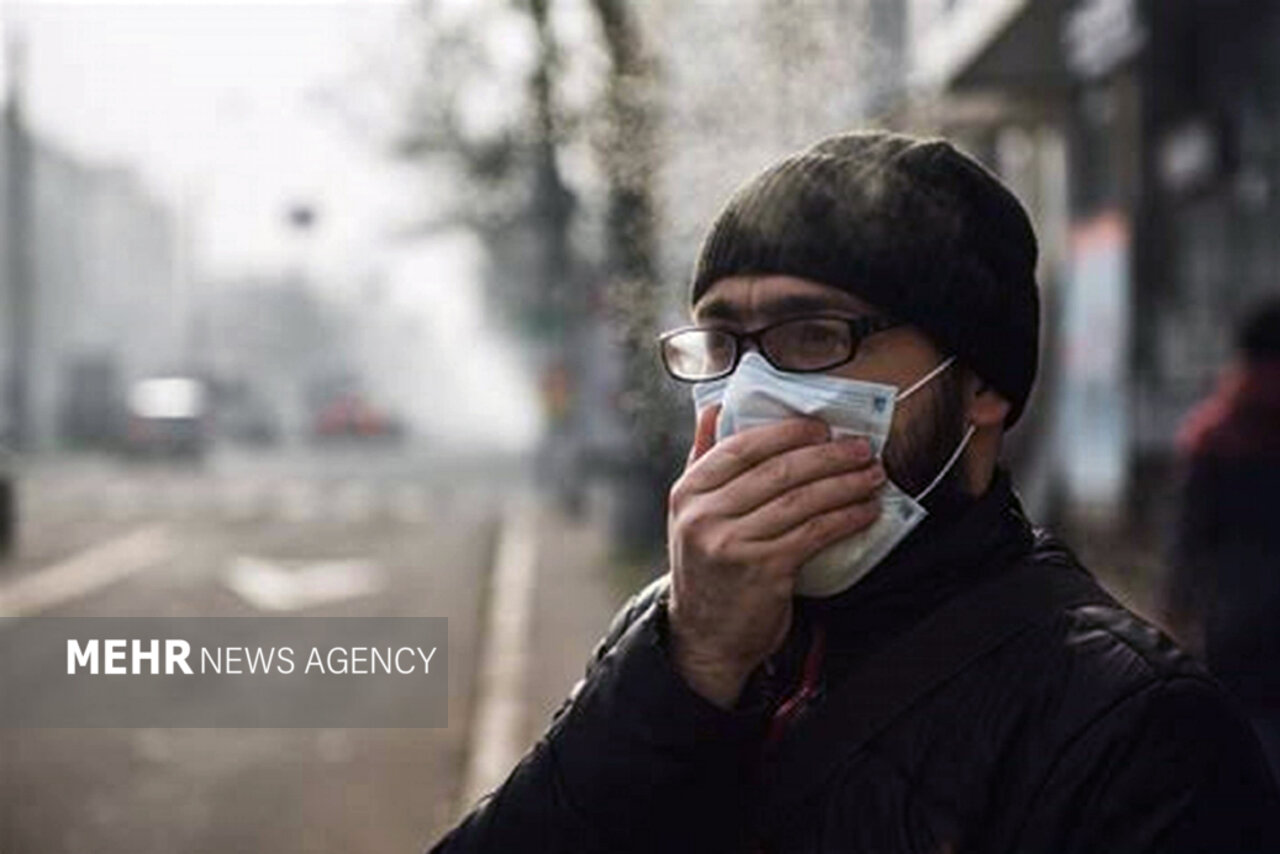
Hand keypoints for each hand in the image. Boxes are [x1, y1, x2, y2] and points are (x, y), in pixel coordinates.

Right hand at [666, 405, 884, 706]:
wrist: (706, 637)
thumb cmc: (708, 569)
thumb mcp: (690, 514)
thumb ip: (702, 460)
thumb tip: (715, 407)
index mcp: (687, 492)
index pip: (740, 447)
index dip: (786, 433)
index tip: (821, 427)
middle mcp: (704, 516)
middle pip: (777, 472)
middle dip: (827, 456)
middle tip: (860, 447)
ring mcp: (732, 544)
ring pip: (800, 501)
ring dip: (844, 484)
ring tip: (871, 475)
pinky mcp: (764, 572)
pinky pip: (814, 534)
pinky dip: (845, 519)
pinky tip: (866, 511)